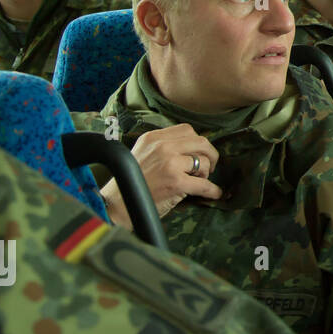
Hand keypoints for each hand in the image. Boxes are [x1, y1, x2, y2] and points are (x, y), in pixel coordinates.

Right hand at [103, 124, 221, 225]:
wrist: (118, 203)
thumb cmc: (132, 181)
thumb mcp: (143, 152)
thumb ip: (163, 146)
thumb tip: (191, 148)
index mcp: (154, 137)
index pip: (187, 130)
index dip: (198, 142)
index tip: (199, 153)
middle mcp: (163, 147)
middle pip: (201, 142)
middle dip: (210, 154)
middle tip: (210, 166)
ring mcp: (170, 164)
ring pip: (204, 162)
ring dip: (206, 173)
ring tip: (199, 181)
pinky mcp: (176, 182)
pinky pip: (204, 184)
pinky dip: (212, 190)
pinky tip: (214, 193)